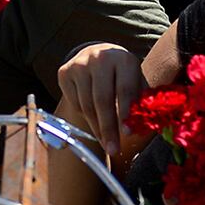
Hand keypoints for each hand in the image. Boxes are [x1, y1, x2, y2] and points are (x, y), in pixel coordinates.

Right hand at [55, 42, 149, 157]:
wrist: (98, 55)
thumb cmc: (123, 76)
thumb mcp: (137, 84)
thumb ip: (140, 104)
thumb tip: (138, 129)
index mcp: (124, 59)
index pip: (125, 90)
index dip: (125, 113)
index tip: (127, 134)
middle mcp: (100, 57)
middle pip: (102, 99)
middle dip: (107, 128)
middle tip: (112, 149)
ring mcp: (79, 64)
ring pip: (86, 104)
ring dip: (96, 128)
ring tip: (105, 141)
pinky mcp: (64, 72)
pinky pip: (74, 103)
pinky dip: (85, 116)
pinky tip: (94, 118)